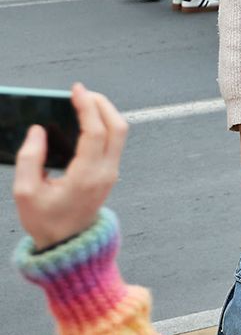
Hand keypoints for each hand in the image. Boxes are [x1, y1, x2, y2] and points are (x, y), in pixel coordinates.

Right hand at [12, 84, 125, 248]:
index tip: (76, 89)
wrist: (68, 245)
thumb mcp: (25, 192)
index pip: (96, 133)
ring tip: (83, 101)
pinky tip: (86, 119)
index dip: (87, 107)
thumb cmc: (45, 220)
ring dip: (105, 113)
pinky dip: (104, 125)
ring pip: (120, 133)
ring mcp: (111, 173)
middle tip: (81, 92)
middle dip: (102, 104)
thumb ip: (29, 159)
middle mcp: (106, 172)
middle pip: (118, 127)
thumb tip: (38, 130)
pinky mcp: (110, 173)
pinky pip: (114, 142)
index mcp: (87, 176)